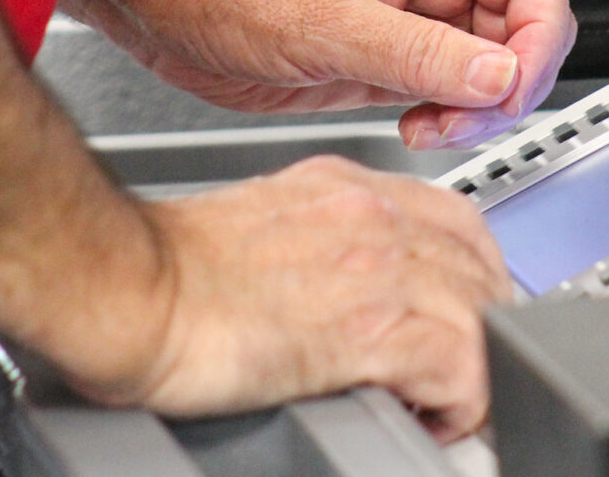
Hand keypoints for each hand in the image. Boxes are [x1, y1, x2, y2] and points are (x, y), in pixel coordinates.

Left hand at [72, 0, 575, 148]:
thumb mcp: (323, 22)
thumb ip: (420, 53)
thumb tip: (499, 78)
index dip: (541, 40)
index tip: (508, 91)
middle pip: (526, 24)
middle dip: (504, 83)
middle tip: (457, 118)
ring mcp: (417, 5)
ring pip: (494, 62)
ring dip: (475, 107)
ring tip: (426, 125)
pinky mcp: (396, 45)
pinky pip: (454, 84)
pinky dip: (448, 115)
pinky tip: (414, 124)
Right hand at [125, 156, 512, 442]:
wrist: (123, 286)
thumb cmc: (162, 270)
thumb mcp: (255, 227)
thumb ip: (308, 244)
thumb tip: (329, 294)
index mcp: (341, 189)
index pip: (453, 220)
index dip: (471, 276)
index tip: (464, 316)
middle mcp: (369, 214)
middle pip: (480, 267)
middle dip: (485, 326)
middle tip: (466, 375)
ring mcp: (375, 264)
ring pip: (483, 314)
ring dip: (477, 370)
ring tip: (450, 409)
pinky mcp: (370, 326)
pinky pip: (462, 366)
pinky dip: (461, 403)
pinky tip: (432, 420)